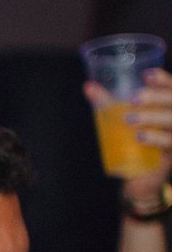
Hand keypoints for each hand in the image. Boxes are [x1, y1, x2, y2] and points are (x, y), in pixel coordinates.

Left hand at [89, 68, 171, 201]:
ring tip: (128, 118)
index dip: (163, 79)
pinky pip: (169, 142)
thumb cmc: (132, 141)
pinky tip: (139, 136)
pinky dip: (155, 137)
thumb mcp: (122, 120)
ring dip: (151, 117)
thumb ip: (108, 103)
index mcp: (168, 106)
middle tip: (133, 98)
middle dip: (156, 96)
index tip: (146, 75)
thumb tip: (87, 86)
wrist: (141, 176)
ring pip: (171, 119)